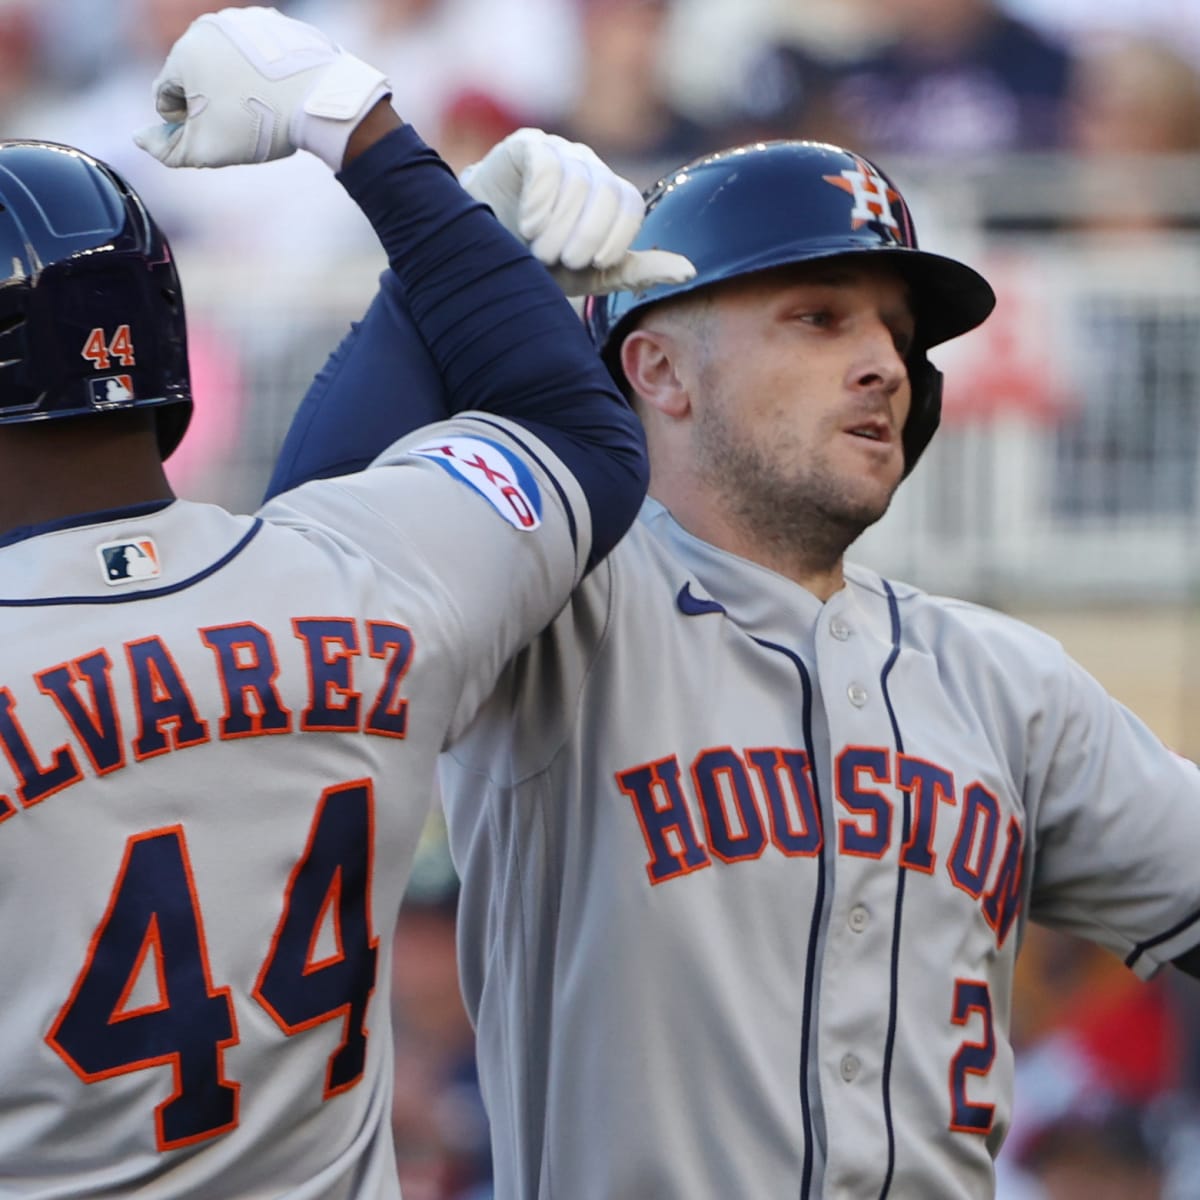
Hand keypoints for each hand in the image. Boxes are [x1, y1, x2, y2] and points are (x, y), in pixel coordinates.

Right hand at [133, 5, 389, 170]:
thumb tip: (141, 139)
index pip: (166, 93)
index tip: (211, 132)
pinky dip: (262, 71)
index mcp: (184, 52)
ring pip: (228, 60)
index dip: (183, 122)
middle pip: (196, 72)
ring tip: (260, 105)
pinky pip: (258, 52)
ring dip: (235, 83)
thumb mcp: (206, 151)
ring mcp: (243, 20)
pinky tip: (277, 91)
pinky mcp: (274, 23)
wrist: (319, 99)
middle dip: (209, 100)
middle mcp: (208, 26)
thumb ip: (167, 150)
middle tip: (239, 122)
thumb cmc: (258, 125)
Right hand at [460, 129, 694, 296]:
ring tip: (539, 249)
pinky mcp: (526, 145)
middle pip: (606, 191)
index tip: (591, 264)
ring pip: (577, 181)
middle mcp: (587, 168)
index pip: (630, 203)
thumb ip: (635, 270)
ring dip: (559, 225)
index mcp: (607, 197)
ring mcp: (558, 153)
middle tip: (562, 261)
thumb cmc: (537, 267)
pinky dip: (540, 200)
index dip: (615, 236)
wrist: (479, 256)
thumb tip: (690, 271)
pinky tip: (526, 223)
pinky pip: (546, 163)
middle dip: (586, 235)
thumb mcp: (589, 277)